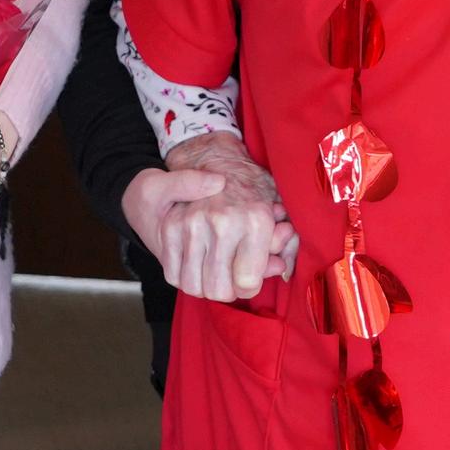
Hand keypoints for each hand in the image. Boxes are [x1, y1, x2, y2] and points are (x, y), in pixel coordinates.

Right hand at [125, 133, 295, 301]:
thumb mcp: (275, 208)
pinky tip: (196, 265)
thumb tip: (280, 267)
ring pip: (193, 286)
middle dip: (227, 291)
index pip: (247, 281)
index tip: (249, 279)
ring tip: (214, 272)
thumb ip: (280, 242)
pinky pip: (173, 274)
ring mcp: (192, 225)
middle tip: (231, 278)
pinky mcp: (169, 228)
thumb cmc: (248, 186)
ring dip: (203, 286)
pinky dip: (184, 276)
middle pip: (218, 289)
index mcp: (255, 219)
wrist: (208, 158)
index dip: (249, 287)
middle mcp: (223, 222)